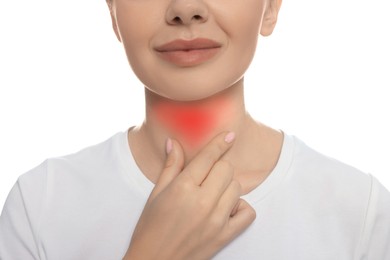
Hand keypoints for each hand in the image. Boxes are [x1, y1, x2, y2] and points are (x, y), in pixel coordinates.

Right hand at [123, 132, 255, 259]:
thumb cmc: (150, 228)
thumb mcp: (156, 194)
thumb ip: (170, 167)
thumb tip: (174, 143)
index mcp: (183, 188)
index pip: (209, 157)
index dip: (220, 143)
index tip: (229, 135)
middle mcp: (202, 202)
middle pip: (226, 169)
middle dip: (218, 167)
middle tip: (207, 176)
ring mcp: (216, 220)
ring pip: (237, 187)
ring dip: (227, 186)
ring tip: (213, 193)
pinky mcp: (224, 236)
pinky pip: (247, 213)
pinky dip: (240, 207)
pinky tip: (227, 208)